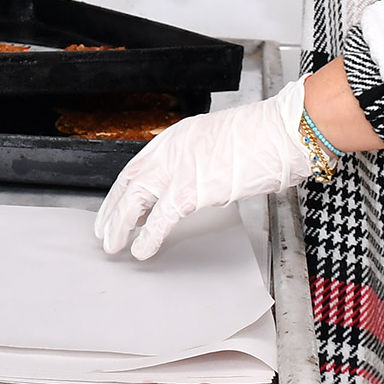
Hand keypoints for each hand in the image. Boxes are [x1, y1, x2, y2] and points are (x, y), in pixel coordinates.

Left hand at [95, 80, 314, 259]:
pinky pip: (161, 219)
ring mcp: (178, 170)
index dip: (121, 191)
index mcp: (175, 138)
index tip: (113, 207)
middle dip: (113, 211)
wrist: (279, 133)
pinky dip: (148, 237)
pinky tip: (141, 250)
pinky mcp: (191, 191)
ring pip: (135, 201)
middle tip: (104, 231)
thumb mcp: (216, 142)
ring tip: (114, 244)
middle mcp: (170, 151)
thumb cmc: (260, 137)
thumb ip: (195, 160)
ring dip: (121, 225)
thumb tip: (189, 184)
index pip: (136, 167)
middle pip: (129, 184)